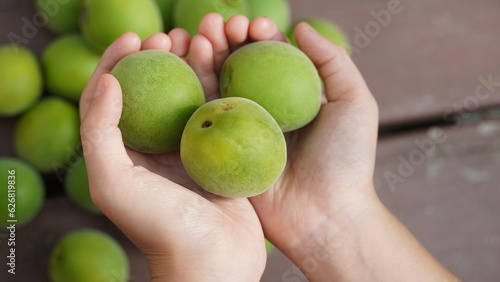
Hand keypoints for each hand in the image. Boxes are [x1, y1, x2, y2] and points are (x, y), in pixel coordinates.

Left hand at [79, 32, 265, 280]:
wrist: (214, 261)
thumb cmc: (160, 227)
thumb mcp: (113, 181)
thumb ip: (100, 131)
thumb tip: (106, 80)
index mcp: (124, 151)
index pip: (111, 97)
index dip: (116, 62)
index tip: (136, 38)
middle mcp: (155, 146)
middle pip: (153, 88)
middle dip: (158, 56)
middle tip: (171, 36)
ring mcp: (190, 148)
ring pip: (188, 94)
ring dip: (192, 62)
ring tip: (199, 37)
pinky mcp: (221, 151)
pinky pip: (219, 109)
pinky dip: (220, 84)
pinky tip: (225, 64)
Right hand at [183, 14, 377, 277]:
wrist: (325, 216)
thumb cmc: (346, 160)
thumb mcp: (355, 103)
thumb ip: (332, 60)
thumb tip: (300, 26)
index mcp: (291, 95)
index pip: (269, 54)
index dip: (257, 33)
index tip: (252, 24)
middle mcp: (263, 109)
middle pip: (238, 64)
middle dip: (225, 37)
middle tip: (216, 23)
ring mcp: (240, 129)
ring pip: (216, 84)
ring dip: (205, 55)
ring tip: (200, 35)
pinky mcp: (220, 151)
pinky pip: (203, 116)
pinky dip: (193, 87)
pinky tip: (190, 64)